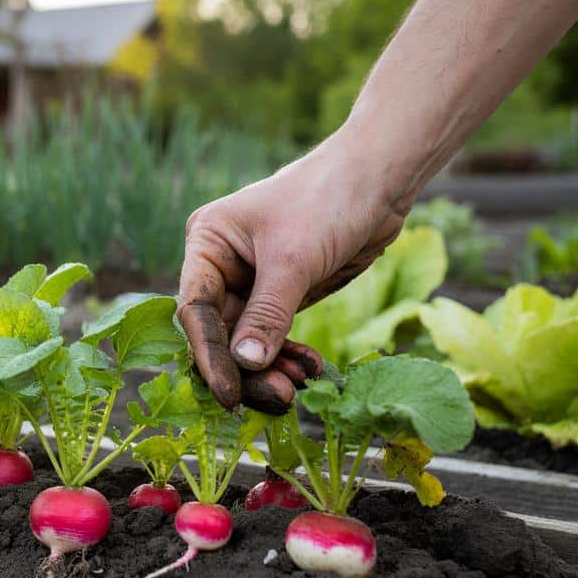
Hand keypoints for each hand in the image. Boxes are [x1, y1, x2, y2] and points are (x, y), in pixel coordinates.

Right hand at [176, 130, 410, 411]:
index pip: (197, 310)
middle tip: (276, 398)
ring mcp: (251, 282)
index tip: (228, 394)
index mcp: (207, 244)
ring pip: (247, 341)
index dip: (211, 356)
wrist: (380, 179)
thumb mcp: (293, 260)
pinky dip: (287, 356)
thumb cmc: (327, 201)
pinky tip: (309, 369)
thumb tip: (245, 365)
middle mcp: (221, 265)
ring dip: (269, 369)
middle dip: (245, 368)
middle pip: (220, 332)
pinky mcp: (281, 294)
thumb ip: (267, 315)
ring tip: (297, 389)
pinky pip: (274, 336)